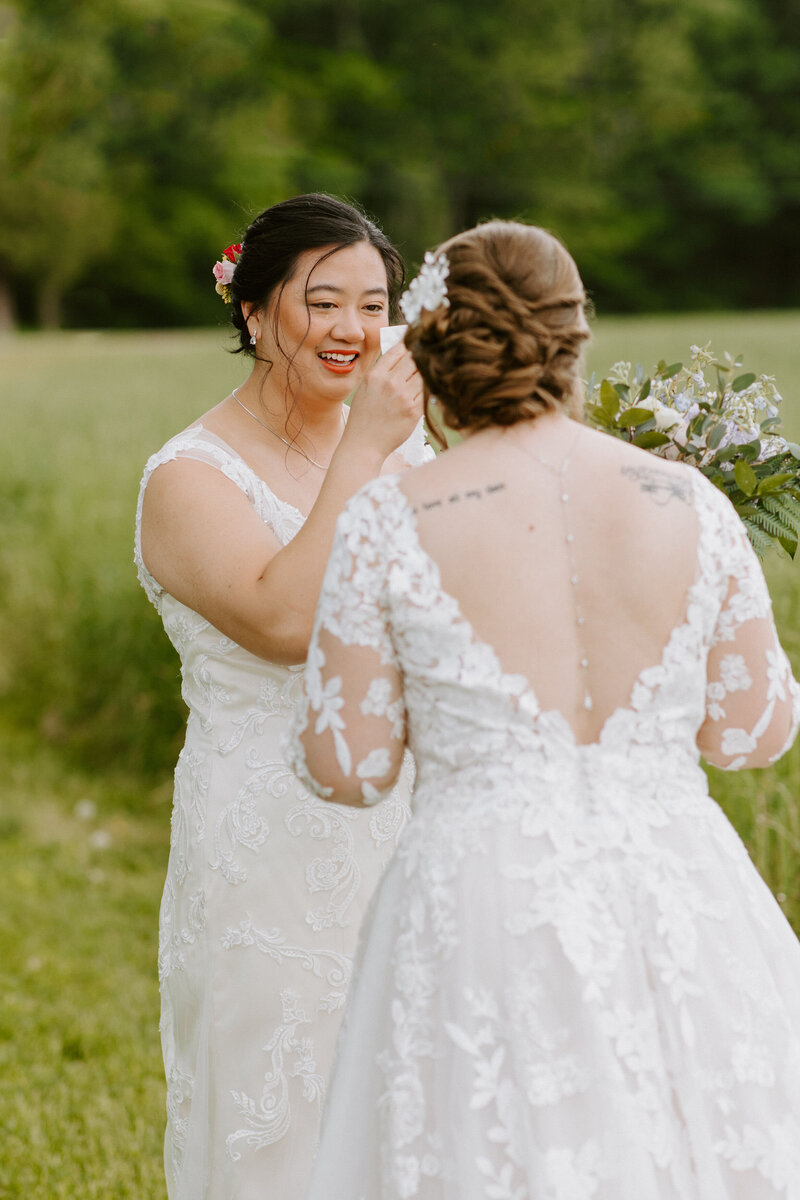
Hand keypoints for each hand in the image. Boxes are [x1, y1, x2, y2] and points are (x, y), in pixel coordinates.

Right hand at [342, 342, 423, 461]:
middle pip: (414, 359)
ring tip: (426, 376)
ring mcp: (403, 397)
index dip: (409, 345)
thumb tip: (402, 354)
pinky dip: (427, 391)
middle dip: (420, 357)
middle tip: (425, 358)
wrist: (364, 445)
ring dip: (425, 374)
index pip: (398, 350)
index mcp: (375, 375)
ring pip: (423, 375)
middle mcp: (390, 383)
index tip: (415, 344)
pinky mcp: (414, 411)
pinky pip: (427, 393)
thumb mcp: (366, 388)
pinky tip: (423, 393)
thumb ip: (382, 371)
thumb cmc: (364, 417)